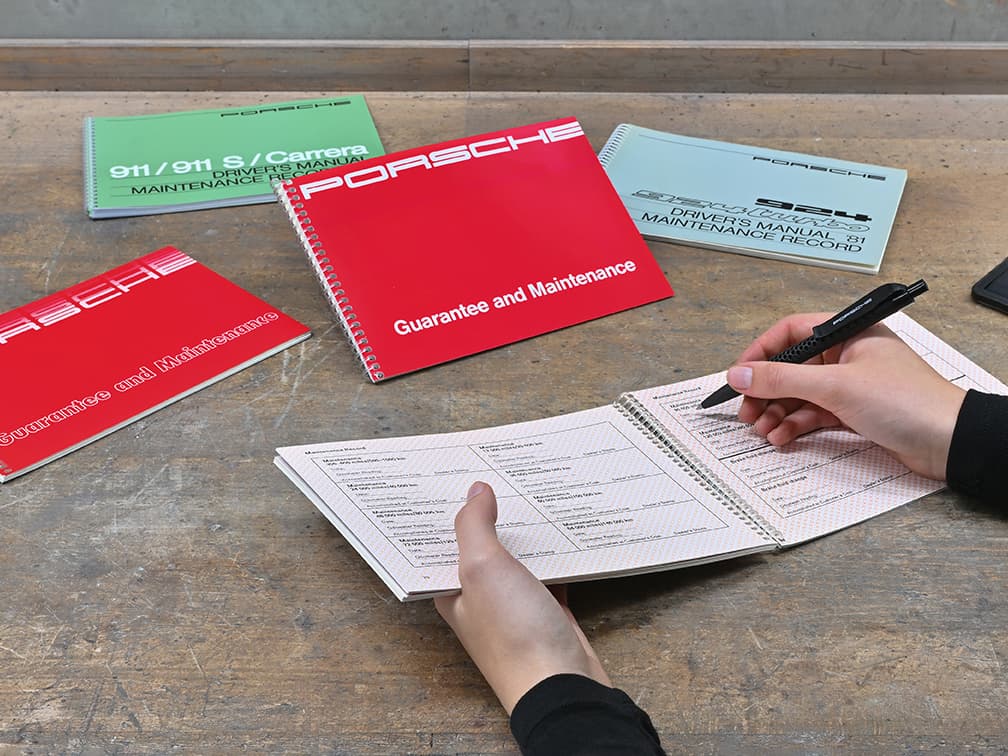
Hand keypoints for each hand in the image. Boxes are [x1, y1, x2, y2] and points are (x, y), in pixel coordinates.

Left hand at [434, 482, 610, 713]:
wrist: (562, 687)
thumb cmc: (514, 636)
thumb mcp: (482, 569)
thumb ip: (474, 526)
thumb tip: (476, 491)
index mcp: (452, 591)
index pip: (442, 543)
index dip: (445, 510)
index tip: (450, 474)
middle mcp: (480, 599)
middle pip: (481, 546)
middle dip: (488, 512)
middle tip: (496, 470)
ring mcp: (515, 607)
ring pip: (517, 558)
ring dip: (524, 531)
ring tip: (530, 488)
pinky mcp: (548, 612)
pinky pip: (549, 573)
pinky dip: (555, 553)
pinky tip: (564, 529)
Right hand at [725, 313, 965, 479]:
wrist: (950, 442)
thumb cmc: (908, 402)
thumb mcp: (834, 386)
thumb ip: (781, 379)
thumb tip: (739, 374)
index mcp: (847, 334)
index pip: (790, 332)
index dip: (761, 353)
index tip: (740, 375)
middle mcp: (847, 356)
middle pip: (791, 367)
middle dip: (765, 391)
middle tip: (747, 411)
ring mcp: (850, 385)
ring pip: (799, 394)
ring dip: (777, 412)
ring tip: (763, 430)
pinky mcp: (854, 413)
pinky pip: (813, 414)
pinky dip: (795, 425)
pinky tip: (783, 437)